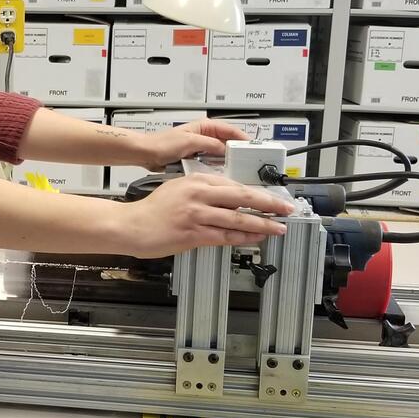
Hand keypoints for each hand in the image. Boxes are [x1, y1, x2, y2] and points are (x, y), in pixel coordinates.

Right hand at [118, 173, 294, 257]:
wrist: (132, 225)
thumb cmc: (153, 209)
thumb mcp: (179, 188)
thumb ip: (203, 190)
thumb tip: (228, 198)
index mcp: (197, 180)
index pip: (235, 185)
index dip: (258, 192)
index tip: (272, 198)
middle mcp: (199, 194)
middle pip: (242, 198)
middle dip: (269, 205)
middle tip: (286, 209)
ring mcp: (197, 214)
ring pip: (237, 218)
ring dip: (261, 224)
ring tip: (277, 228)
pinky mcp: (193, 234)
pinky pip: (225, 236)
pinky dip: (243, 237)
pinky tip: (255, 238)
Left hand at [137, 119, 250, 171]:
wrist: (146, 153)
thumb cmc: (161, 143)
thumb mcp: (190, 142)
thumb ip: (209, 144)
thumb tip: (224, 149)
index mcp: (203, 126)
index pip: (228, 129)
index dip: (240, 137)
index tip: (250, 145)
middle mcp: (202, 136)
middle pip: (226, 142)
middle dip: (236, 150)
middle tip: (246, 159)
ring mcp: (199, 148)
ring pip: (219, 153)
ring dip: (226, 160)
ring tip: (235, 167)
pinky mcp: (194, 158)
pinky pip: (210, 162)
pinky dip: (216, 167)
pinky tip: (220, 174)